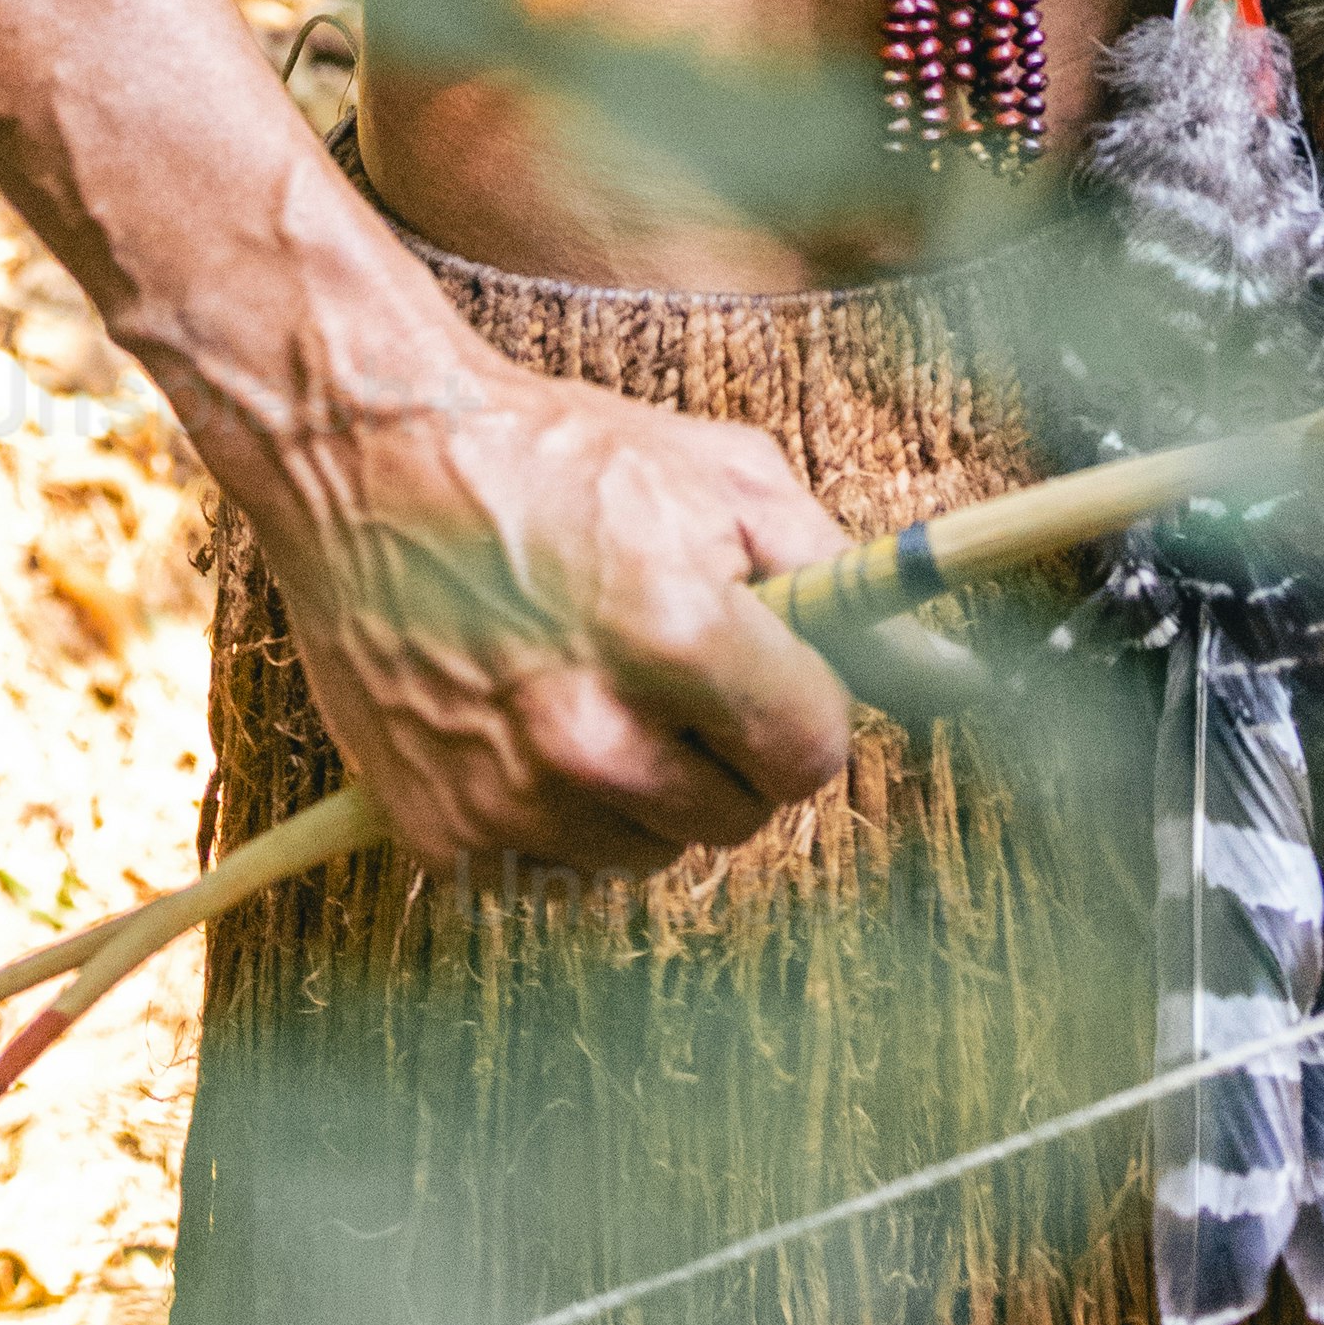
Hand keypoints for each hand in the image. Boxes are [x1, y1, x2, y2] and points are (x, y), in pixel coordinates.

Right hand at [253, 367, 857, 876]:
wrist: (368, 458)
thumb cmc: (553, 454)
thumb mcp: (719, 482)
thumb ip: (843, 586)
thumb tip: (955, 674)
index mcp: (678, 634)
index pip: (812, 754)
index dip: (801, 709)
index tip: (771, 675)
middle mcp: (596, 735)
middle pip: (740, 817)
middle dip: (727, 748)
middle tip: (666, 663)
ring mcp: (515, 797)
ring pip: (652, 851)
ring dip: (644, 788)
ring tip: (587, 680)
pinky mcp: (449, 838)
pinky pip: (562, 869)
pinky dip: (560, 814)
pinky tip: (524, 719)